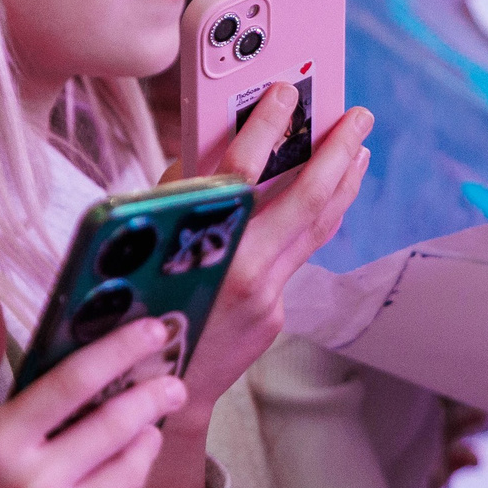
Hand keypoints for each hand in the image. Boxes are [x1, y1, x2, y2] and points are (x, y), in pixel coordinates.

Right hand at [0, 293, 183, 487]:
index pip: (74, 382)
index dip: (120, 350)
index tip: (151, 331)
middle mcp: (35, 487)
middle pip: (118, 424)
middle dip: (154, 395)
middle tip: (171, 381)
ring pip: (131, 468)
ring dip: (145, 439)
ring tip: (143, 426)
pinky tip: (109, 476)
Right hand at [140, 101, 372, 487]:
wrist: (152, 396)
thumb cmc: (129, 317)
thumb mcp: (137, 247)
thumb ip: (174, 198)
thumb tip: (210, 149)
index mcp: (200, 249)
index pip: (241, 171)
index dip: (266, 126)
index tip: (288, 91)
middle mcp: (243, 272)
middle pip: (308, 200)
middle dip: (337, 151)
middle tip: (358, 114)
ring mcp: (267, 296)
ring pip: (318, 228)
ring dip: (343, 182)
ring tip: (358, 146)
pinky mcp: (276, 313)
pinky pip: (301, 255)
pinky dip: (317, 219)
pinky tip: (327, 196)